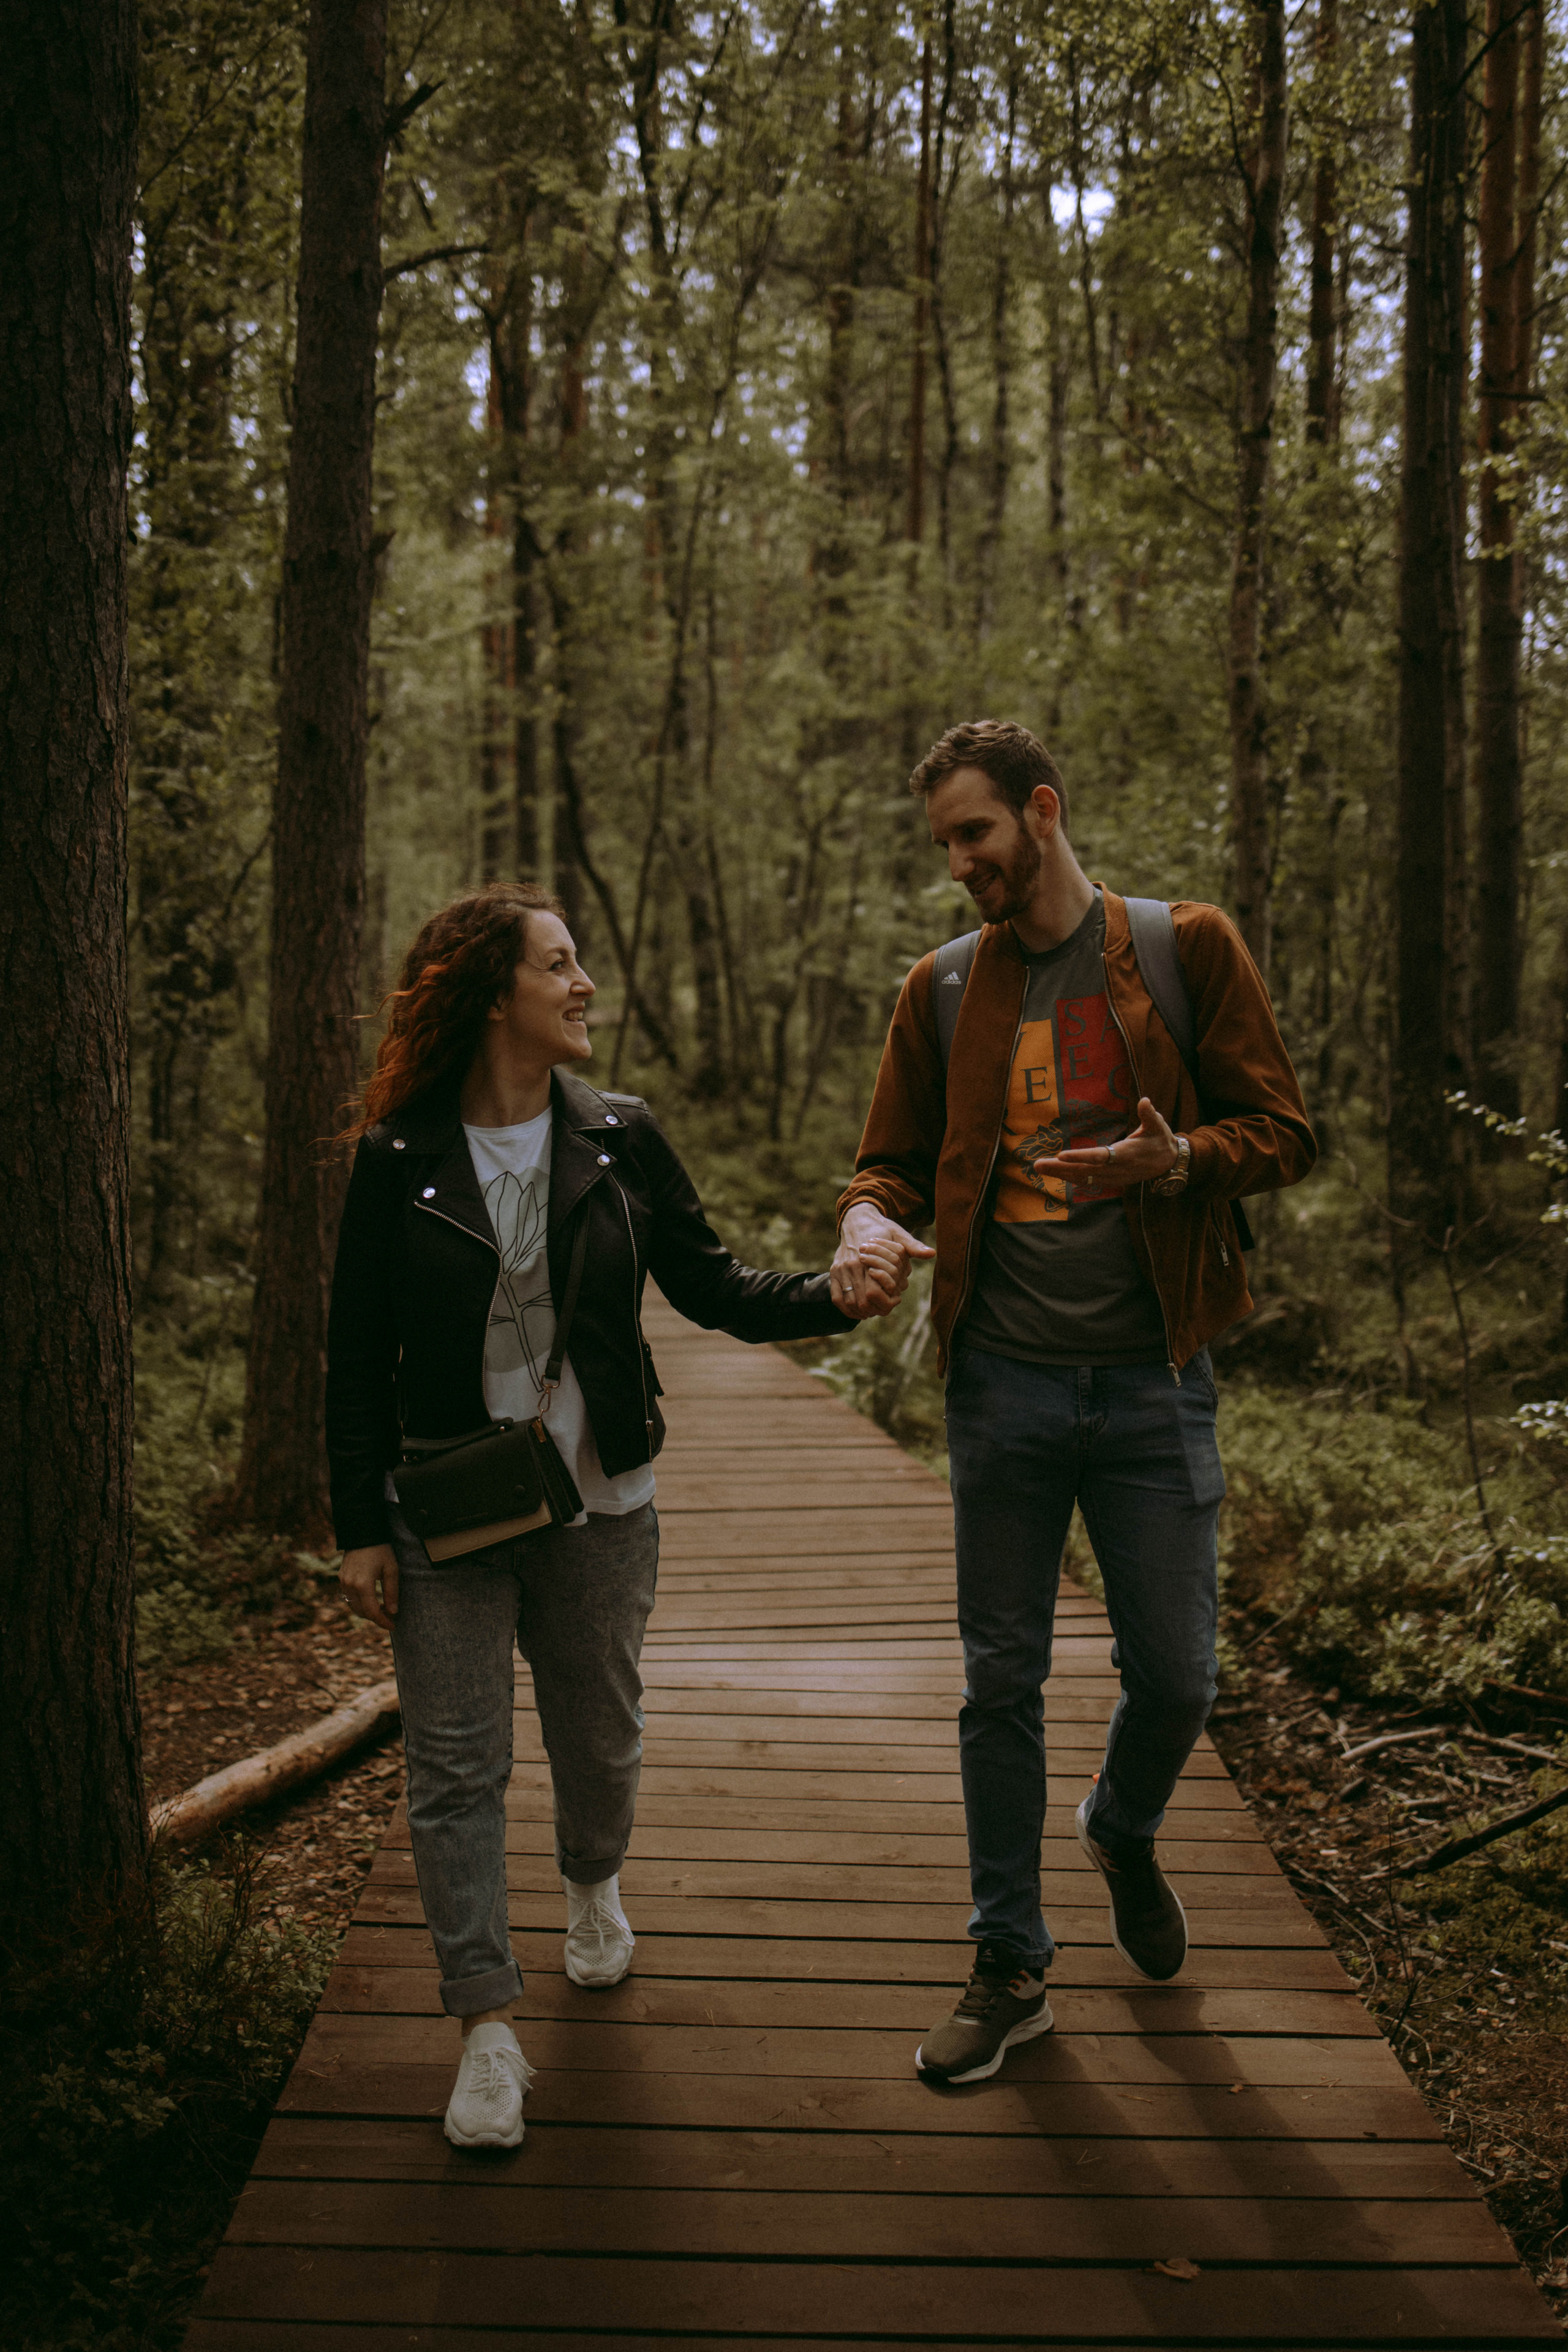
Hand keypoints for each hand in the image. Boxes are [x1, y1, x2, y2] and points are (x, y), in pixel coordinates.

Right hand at [340, 1543, 398, 1630]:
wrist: (362, 1533)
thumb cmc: (381, 1550)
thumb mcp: (391, 1569)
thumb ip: (392, 1592)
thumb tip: (393, 1612)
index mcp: (363, 1584)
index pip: (372, 1611)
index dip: (383, 1621)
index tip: (393, 1625)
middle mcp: (350, 1585)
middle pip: (362, 1612)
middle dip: (377, 1617)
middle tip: (391, 1617)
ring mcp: (343, 1582)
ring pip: (354, 1607)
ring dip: (368, 1612)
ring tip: (383, 1609)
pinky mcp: (341, 1578)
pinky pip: (349, 1598)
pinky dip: (360, 1603)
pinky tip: (372, 1601)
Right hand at [832, 1204, 935, 1317]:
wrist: (857, 1219)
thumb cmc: (881, 1229)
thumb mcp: (899, 1234)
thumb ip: (913, 1246)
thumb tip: (932, 1253)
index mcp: (866, 1259)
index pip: (873, 1292)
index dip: (884, 1302)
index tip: (894, 1301)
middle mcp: (851, 1266)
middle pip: (861, 1301)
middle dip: (874, 1309)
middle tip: (884, 1310)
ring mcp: (840, 1270)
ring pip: (848, 1302)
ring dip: (860, 1311)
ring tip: (873, 1312)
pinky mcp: (834, 1272)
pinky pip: (836, 1297)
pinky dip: (846, 1308)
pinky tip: (857, 1310)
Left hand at [1033, 1096, 1178, 1198]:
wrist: (1168, 1163)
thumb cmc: (1160, 1139)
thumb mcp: (1158, 1125)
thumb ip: (1149, 1114)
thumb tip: (1145, 1100)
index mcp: (1126, 1154)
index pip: (1099, 1156)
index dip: (1080, 1157)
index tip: (1061, 1156)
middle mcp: (1116, 1169)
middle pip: (1084, 1170)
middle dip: (1059, 1169)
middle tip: (1037, 1165)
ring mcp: (1113, 1177)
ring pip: (1083, 1178)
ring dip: (1060, 1174)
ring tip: (1039, 1168)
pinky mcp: (1111, 1181)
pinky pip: (1088, 1182)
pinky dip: (1071, 1178)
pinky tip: (1056, 1174)